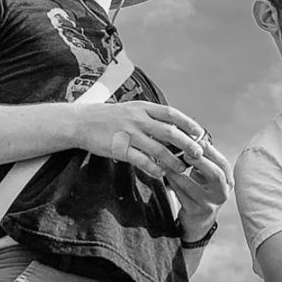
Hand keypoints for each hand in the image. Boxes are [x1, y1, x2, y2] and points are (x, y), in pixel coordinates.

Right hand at [75, 101, 204, 178]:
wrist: (81, 122)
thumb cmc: (108, 117)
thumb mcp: (131, 109)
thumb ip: (150, 116)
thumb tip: (172, 126)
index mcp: (142, 108)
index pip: (171, 114)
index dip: (188, 123)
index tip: (200, 133)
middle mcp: (138, 119)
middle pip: (169, 132)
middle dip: (187, 144)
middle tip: (199, 154)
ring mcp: (129, 134)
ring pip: (158, 149)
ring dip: (173, 160)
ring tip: (182, 168)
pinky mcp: (120, 148)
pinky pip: (141, 160)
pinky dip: (153, 168)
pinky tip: (161, 173)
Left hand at [165, 140, 232, 240]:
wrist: (199, 220)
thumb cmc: (202, 191)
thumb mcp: (208, 176)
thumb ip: (204, 160)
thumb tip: (190, 137)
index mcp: (228, 181)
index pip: (223, 164)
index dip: (211, 152)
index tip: (198, 141)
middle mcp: (222, 193)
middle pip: (215, 174)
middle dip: (200, 160)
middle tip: (185, 153)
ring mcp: (209, 204)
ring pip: (191, 184)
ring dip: (177, 171)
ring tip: (168, 161)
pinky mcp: (195, 211)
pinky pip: (180, 193)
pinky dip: (172, 182)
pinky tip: (166, 174)